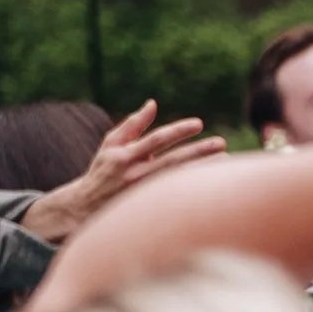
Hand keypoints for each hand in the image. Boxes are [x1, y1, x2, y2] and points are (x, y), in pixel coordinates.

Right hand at [21, 100, 227, 242]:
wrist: (86, 206)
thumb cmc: (103, 169)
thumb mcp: (111, 144)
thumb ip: (133, 124)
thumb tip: (153, 104)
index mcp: (125, 156)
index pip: (156, 140)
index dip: (178, 131)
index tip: (199, 124)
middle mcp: (135, 174)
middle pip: (173, 161)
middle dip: (199, 152)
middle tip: (222, 143)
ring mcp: (143, 193)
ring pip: (178, 181)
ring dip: (202, 171)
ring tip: (226, 160)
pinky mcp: (148, 207)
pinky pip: (177, 196)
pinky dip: (195, 187)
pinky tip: (213, 182)